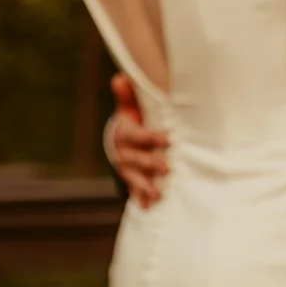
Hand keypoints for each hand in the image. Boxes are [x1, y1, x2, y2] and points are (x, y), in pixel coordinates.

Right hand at [104, 73, 168, 207]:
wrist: (121, 140)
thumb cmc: (132, 120)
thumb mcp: (130, 107)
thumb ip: (128, 96)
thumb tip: (119, 78)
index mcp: (124, 133)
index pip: (136, 135)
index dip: (149, 137)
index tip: (165, 138)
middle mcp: (122, 153)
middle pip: (135, 159)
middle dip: (150, 164)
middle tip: (166, 168)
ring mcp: (126, 168)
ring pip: (133, 178)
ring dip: (144, 186)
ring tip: (157, 193)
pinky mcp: (130, 180)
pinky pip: (134, 191)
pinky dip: (140, 199)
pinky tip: (147, 208)